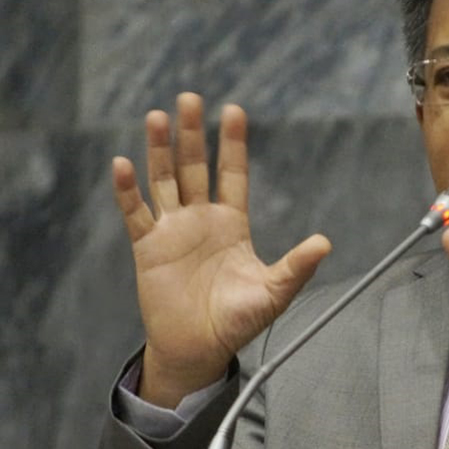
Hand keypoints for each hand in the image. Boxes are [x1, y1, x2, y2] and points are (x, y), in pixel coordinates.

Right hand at [112, 93, 331, 407]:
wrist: (198, 349)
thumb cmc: (237, 322)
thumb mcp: (273, 293)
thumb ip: (296, 267)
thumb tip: (325, 243)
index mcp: (232, 223)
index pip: (232, 174)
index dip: (232, 144)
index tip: (233, 111)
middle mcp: (201, 218)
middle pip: (194, 167)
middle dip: (192, 134)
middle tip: (190, 98)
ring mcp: (172, 230)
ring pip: (164, 180)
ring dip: (160, 150)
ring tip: (158, 117)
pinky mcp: (148, 247)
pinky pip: (136, 213)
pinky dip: (128, 190)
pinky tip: (123, 164)